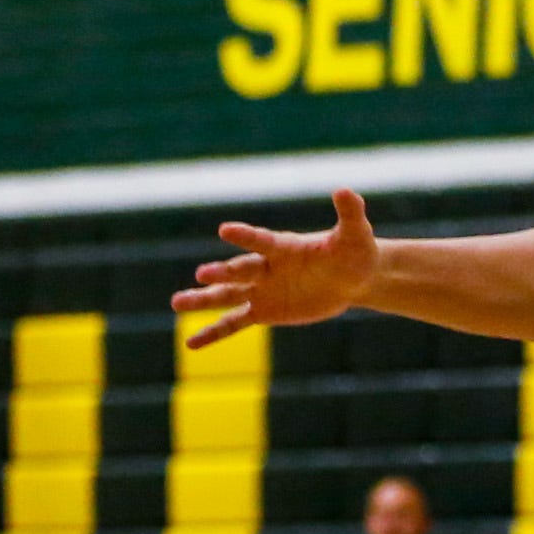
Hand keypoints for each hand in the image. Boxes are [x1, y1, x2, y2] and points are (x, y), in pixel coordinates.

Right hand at [172, 189, 378, 347]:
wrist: (354, 278)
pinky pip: (234, 323)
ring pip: (227, 296)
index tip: (225, 229)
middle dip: (223, 272)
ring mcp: (262, 290)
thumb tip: (345, 189)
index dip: (246, 236)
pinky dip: (213, 333)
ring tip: (177, 302)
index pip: (262, 241)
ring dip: (203, 300)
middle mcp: (267, 267)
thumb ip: (350, 213)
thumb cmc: (355, 251)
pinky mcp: (264, 311)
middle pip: (240, 270)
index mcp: (285, 247)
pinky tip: (191, 344)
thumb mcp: (356, 234)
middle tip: (202, 274)